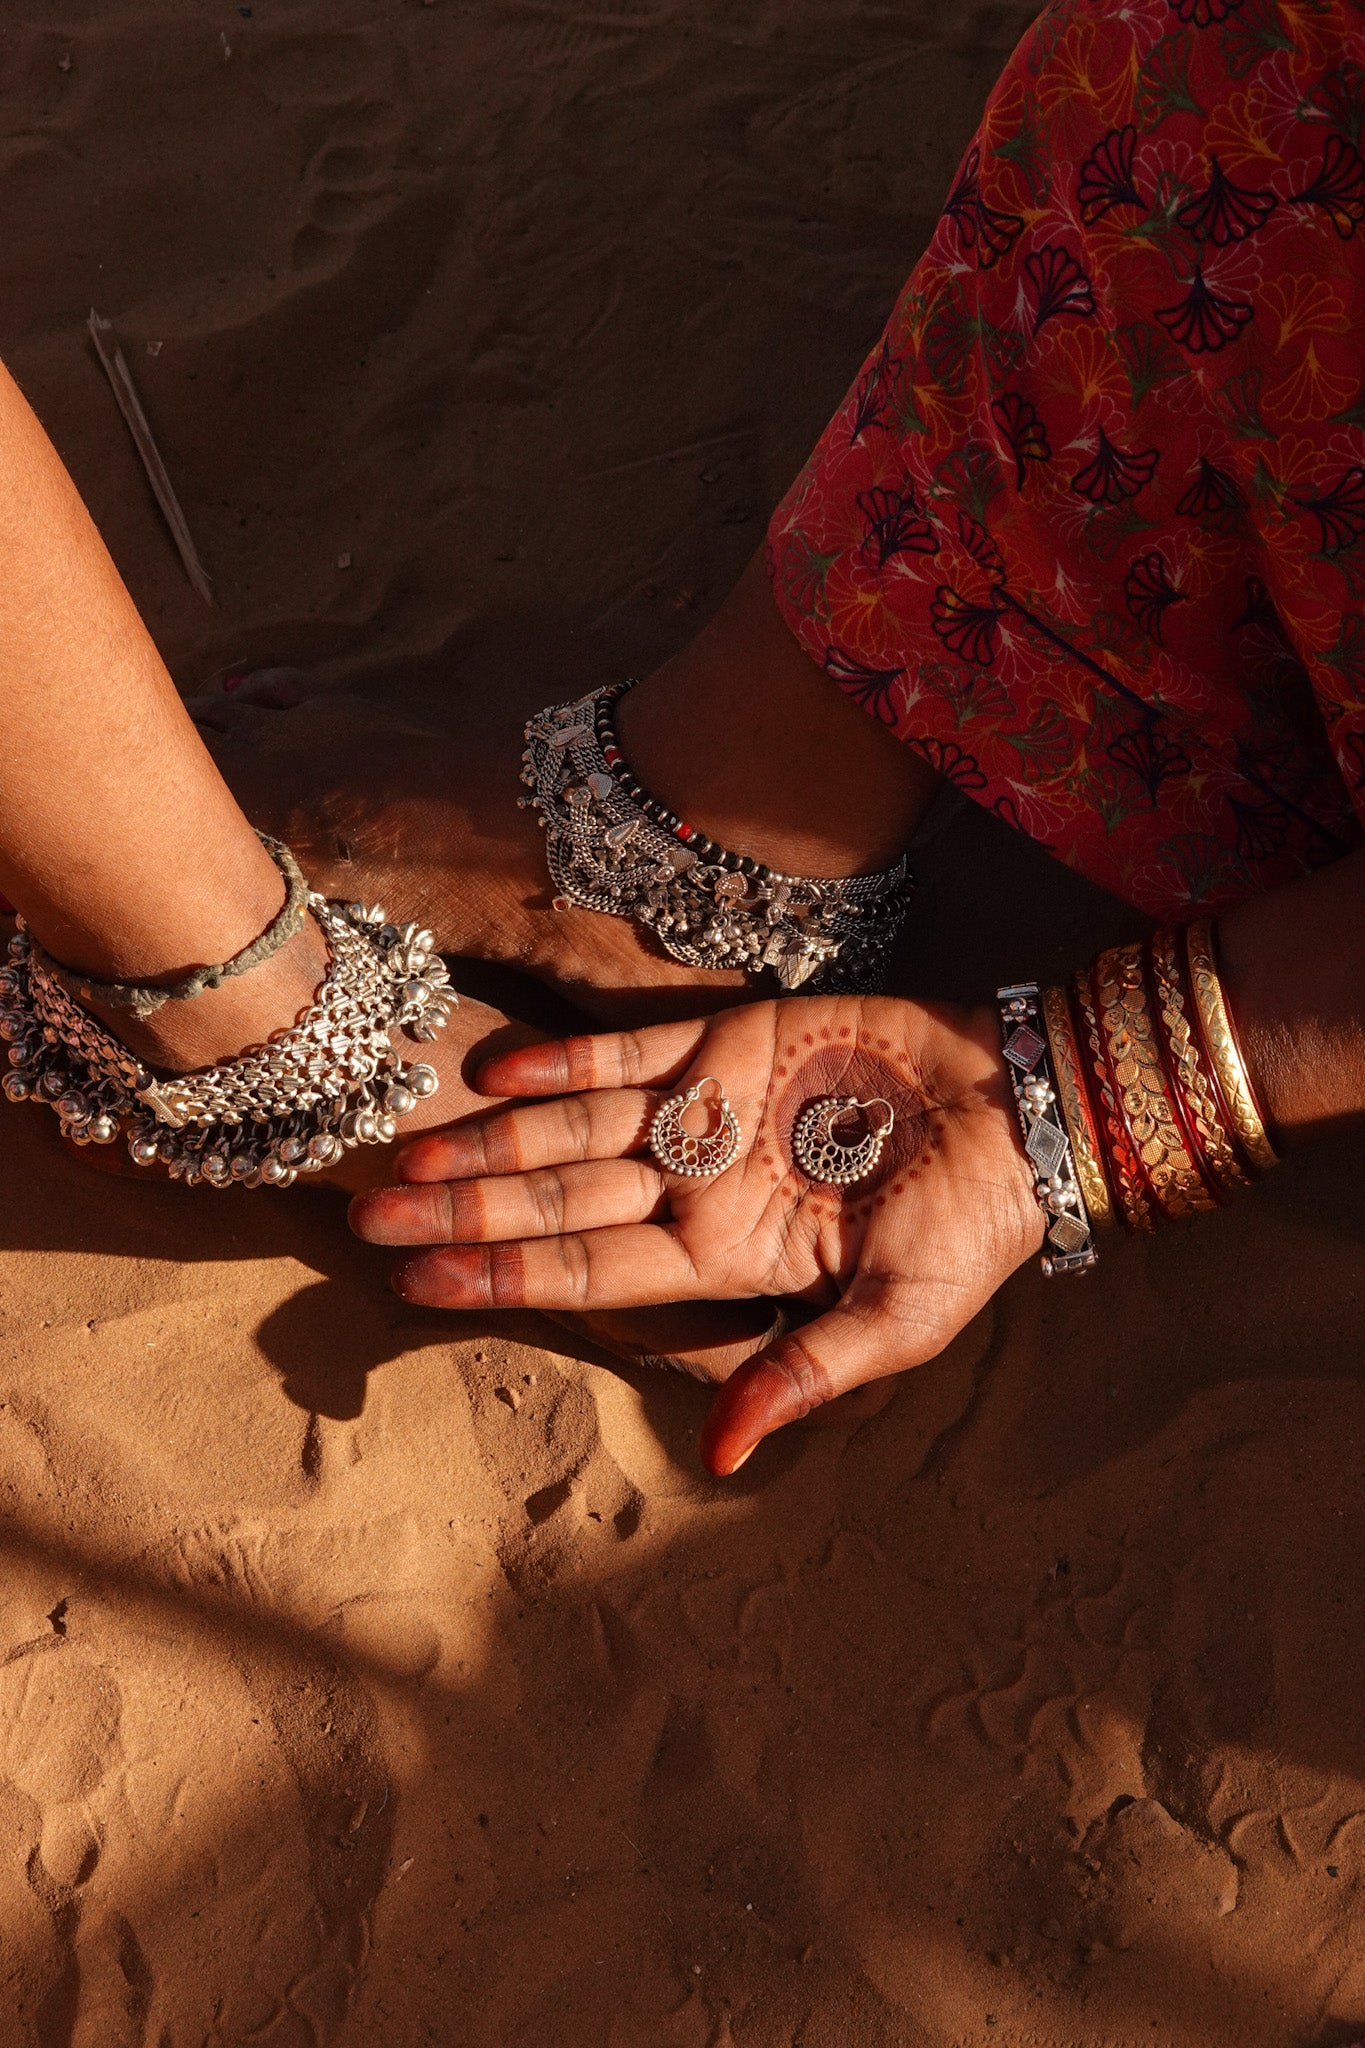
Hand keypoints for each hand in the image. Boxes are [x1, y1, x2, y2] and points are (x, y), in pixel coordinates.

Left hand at [348, 995, 1043, 1473]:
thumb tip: (720, 1459)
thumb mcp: (899, 1321)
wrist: (1023, 1109)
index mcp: (723, 1258)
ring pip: (570, 1127)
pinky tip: (494, 1073)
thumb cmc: (973, 1227)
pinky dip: (563, 1061)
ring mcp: (704, 1111)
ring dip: (488, 1140)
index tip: (410, 1283)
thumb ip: (804, 1377)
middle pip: (553, 1203)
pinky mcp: (729, 1038)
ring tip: (404, 1148)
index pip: (585, 1273)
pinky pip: (629, 1049)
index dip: (496, 1278)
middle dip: (459, 1211)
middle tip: (360, 1216)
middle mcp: (693, 1186)